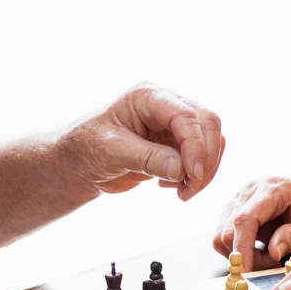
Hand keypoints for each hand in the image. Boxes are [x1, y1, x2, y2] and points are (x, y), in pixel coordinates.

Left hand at [58, 85, 223, 201]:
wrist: (79, 163)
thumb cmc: (86, 148)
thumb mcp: (112, 152)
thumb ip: (147, 158)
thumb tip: (181, 169)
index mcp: (148, 97)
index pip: (186, 115)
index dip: (196, 145)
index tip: (193, 174)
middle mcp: (166, 105)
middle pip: (208, 124)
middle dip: (206, 158)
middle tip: (191, 187)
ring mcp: (173, 125)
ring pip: (210, 141)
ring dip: (204, 171)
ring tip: (181, 192)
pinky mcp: (176, 144)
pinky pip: (202, 158)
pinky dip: (195, 176)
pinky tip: (172, 187)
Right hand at [212, 176, 290, 264]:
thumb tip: (273, 252)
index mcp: (272, 190)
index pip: (245, 219)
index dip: (243, 247)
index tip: (248, 272)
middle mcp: (250, 190)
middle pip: (229, 230)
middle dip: (246, 256)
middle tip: (271, 264)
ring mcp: (237, 199)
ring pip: (222, 236)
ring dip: (241, 255)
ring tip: (267, 258)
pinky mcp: (231, 210)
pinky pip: (223, 237)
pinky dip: (239, 251)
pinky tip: (259, 252)